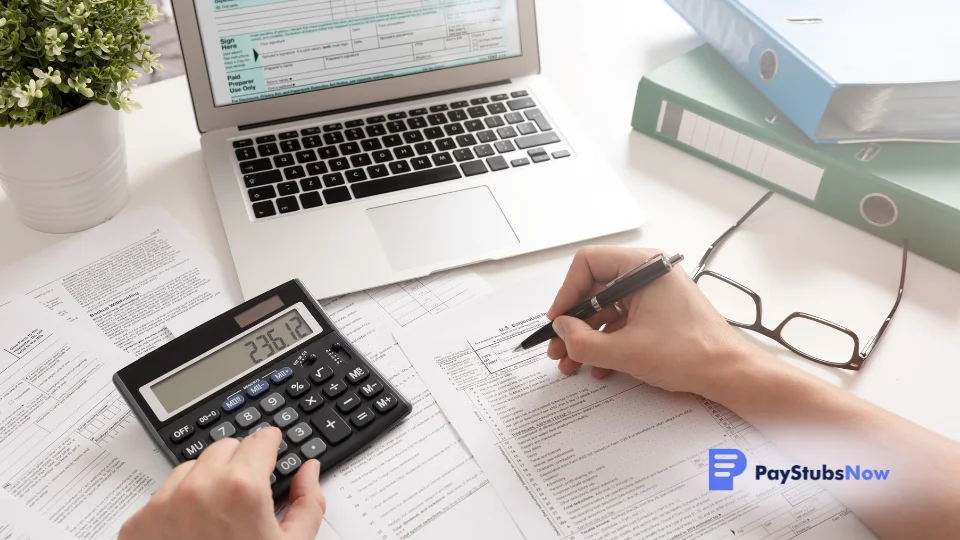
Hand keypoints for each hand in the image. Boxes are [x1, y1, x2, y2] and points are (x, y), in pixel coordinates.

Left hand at [119, 427, 325, 539]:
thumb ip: (308, 502)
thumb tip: (308, 472)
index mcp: (242, 489)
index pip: (260, 439)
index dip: (271, 446)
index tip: (272, 451)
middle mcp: (199, 489)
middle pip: (225, 448)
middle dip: (241, 463)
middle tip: (250, 494)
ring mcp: (162, 506)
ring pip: (191, 469)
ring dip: (207, 481)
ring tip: (220, 519)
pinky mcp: (137, 526)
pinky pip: (161, 497)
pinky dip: (178, 507)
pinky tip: (194, 534)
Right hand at [546, 246, 758, 396]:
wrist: (729, 374)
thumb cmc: (691, 353)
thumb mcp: (626, 351)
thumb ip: (583, 342)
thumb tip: (561, 331)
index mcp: (643, 267)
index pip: (588, 264)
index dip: (567, 292)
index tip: (558, 320)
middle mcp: (648, 274)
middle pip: (594, 289)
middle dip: (574, 323)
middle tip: (558, 347)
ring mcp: (653, 294)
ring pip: (606, 310)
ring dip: (587, 338)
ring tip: (572, 363)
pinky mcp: (658, 314)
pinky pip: (622, 322)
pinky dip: (607, 343)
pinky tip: (598, 367)